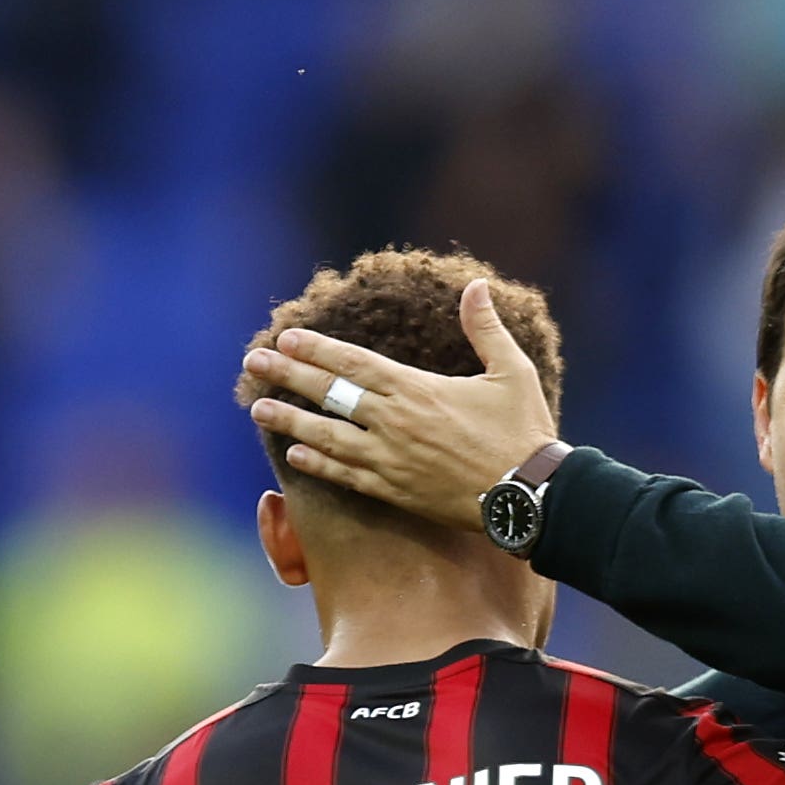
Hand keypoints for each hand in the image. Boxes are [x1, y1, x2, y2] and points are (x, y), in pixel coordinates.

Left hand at [241, 278, 558, 533]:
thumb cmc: (524, 433)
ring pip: (327, 438)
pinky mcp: (396, 492)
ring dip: (290, 423)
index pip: (353, 363)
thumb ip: (486, 329)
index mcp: (416, 389)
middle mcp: (394, 423)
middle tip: (253, 362)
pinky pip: (346, 476)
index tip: (285, 339)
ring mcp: (390, 460)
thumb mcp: (512, 372)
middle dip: (287, 376)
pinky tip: (294, 457)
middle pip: (329, 394)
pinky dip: (318, 465)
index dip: (316, 350)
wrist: (531, 498)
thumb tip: (476, 286)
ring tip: (258, 410)